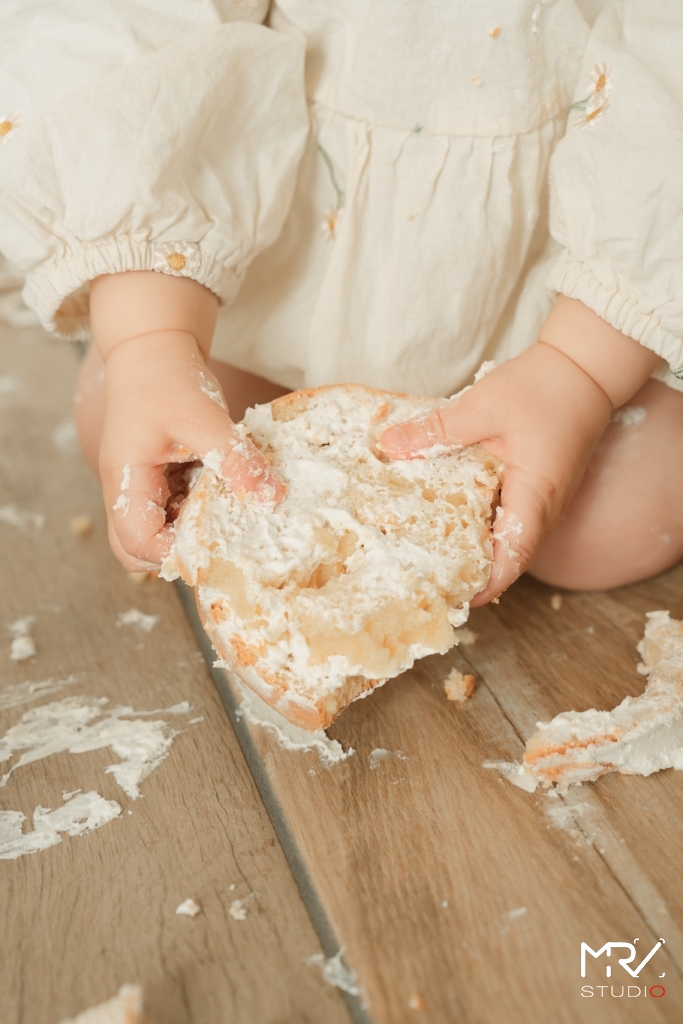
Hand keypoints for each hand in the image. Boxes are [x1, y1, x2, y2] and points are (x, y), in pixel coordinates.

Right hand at [90, 273, 283, 571]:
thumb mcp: (204, 419)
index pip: (137, 543)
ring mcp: (140, 488)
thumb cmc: (166, 379)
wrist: (153, 349)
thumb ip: (235, 460)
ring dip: (191, 530)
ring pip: (157, 534)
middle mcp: (126, 491)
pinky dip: (198, 510)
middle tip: (220, 533)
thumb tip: (270, 498)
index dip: (176, 552)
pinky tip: (223, 490)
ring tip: (226, 507)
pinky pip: (173, 512)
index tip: (218, 541)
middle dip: (177, 552)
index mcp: (125, 480)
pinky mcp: (157, 481)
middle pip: (136, 550)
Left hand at [379, 297, 659, 604]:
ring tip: (434, 554)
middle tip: (430, 578)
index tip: (454, 597)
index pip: (513, 557)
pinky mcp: (541, 486)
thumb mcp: (482, 406)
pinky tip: (453, 514)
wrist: (586, 367)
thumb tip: (390, 445)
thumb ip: (436, 430)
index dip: (486, 583)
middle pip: (510, 556)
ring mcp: (546, 497)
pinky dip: (486, 523)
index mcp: (535, 494)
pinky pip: (513, 516)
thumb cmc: (543, 386)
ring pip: (511, 537)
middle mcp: (545, 505)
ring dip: (479, 548)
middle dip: (474, 572)